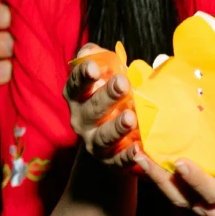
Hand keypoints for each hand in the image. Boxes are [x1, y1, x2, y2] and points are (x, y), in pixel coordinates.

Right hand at [68, 46, 138, 165]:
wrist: (114, 137)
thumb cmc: (111, 95)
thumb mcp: (104, 73)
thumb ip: (97, 57)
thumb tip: (90, 53)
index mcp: (77, 97)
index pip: (75, 85)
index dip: (83, 76)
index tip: (94, 68)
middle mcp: (81, 121)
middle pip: (91, 109)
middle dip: (106, 97)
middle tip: (123, 84)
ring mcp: (94, 143)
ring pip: (103, 137)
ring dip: (116, 128)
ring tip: (131, 118)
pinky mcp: (110, 162)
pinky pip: (117, 161)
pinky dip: (127, 157)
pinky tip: (138, 149)